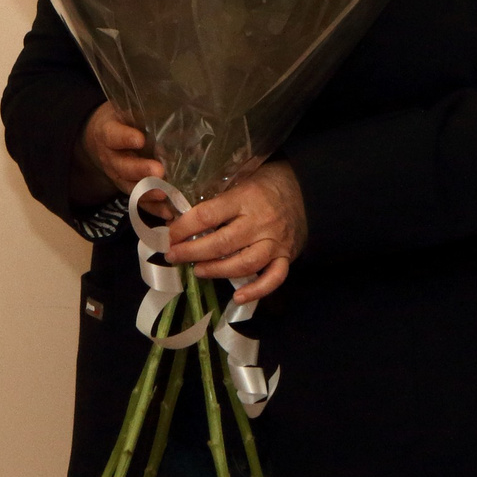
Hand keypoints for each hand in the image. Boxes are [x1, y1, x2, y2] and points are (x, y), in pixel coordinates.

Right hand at [74, 101, 162, 205]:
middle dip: (140, 171)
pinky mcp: (126, 189)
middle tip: (158, 172)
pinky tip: (168, 213)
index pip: (113, 136)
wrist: (99, 138)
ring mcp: (117, 176)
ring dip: (147, 193)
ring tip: (164, 196)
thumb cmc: (121, 119)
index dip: (125, 138)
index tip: (140, 139)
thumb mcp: (125, 110)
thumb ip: (143, 113)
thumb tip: (178, 112)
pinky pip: (138, 201)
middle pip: (122, 166)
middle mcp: (110, 158)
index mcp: (108, 133)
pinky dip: (152, 209)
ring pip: (129, 187)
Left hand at [164, 162, 306, 305]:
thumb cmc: (266, 183)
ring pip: (244, 264)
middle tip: (174, 256)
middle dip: (192, 252)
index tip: (169, 235)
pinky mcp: (286, 257)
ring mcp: (275, 242)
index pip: (207, 215)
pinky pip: (274, 278)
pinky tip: (238, 298)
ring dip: (217, 271)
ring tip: (198, 271)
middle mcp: (260, 222)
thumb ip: (216, 198)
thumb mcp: (240, 179)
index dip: (183, 227)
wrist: (307, 191)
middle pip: (222, 243)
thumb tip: (179, 215)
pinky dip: (257, 290)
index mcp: (244, 198)